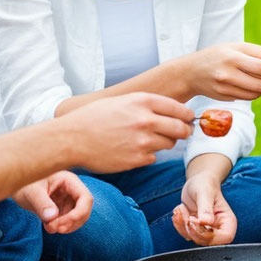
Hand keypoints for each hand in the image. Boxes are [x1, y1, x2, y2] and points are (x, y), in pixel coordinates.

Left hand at [14, 171, 92, 234]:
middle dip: (72, 222)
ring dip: (66, 226)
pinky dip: (61, 226)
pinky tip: (48, 226)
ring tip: (49, 228)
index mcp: (69, 180)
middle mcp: (72, 189)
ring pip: (78, 217)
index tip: (62, 225)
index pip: (86, 198)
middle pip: (84, 210)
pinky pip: (69, 220)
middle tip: (54, 228)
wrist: (15, 186)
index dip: (79, 214)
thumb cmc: (24, 184)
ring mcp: (68, 199)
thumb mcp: (31, 192)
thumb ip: (42, 203)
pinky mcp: (63, 208)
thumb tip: (53, 216)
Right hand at [68, 92, 194, 173]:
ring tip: (147, 139)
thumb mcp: (122, 101)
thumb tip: (172, 111)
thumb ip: (147, 104)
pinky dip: (148, 154)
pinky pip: (154, 157)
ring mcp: (143, 141)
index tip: (189, 119)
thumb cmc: (94, 117)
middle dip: (184, 131)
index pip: (180, 109)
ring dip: (164, 143)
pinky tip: (133, 150)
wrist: (72, 138)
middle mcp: (146, 120)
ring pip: (169, 144)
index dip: (187, 116)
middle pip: (181, 129)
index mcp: (143, 101)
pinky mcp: (137, 159)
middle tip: (181, 133)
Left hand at [171, 171, 236, 245]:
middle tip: (187, 214)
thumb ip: (206, 208)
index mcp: (227, 221)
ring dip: (183, 226)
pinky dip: (179, 225)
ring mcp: (207, 230)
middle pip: (207, 241)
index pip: (224, 238)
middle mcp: (219, 228)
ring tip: (181, 209)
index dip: (208, 234)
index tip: (195, 220)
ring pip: (194, 239)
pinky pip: (187, 235)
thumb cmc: (205, 184)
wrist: (197, 182)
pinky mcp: (197, 230)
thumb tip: (206, 222)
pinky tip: (179, 211)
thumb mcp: (205, 193)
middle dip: (192, 229)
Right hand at [184, 42, 260, 100]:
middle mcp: (228, 74)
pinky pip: (248, 97)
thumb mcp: (237, 47)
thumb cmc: (218, 55)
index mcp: (233, 57)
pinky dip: (257, 92)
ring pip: (257, 93)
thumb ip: (260, 54)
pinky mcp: (225, 97)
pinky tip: (254, 84)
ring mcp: (226, 88)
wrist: (190, 72)